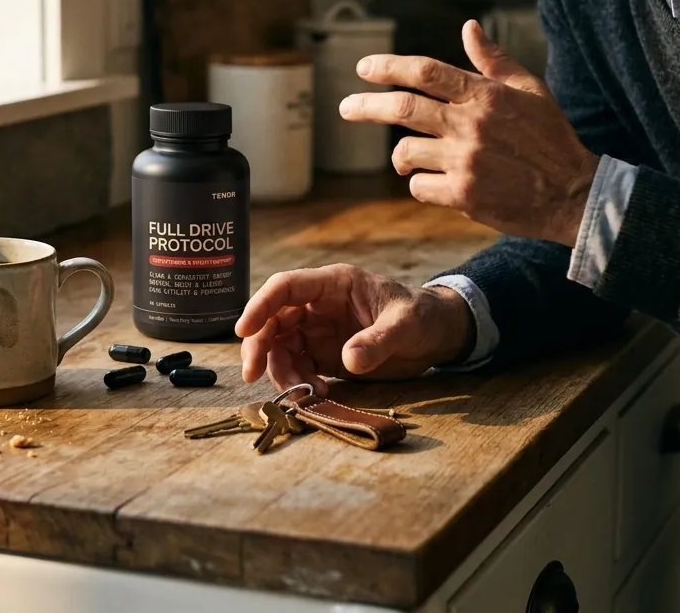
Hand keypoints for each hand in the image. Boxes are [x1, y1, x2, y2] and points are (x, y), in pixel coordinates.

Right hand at [234, 264, 473, 392]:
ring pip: (280, 347)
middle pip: (273, 319)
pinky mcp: (323, 354)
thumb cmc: (422, 317)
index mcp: (334, 284)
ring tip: (303, 394)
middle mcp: (319, 305)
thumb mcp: (405, 325)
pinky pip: (297, 367)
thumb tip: (350, 360)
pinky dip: (298, 383)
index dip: (260, 305)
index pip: (286, 287)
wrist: (436, 335)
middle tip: (252, 375)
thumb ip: (378, 340)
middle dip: (259, 345)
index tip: (243, 330)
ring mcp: (318, 330)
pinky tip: (315, 395)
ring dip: (280, 371)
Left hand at [339, 19, 598, 246]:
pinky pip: (419, 187)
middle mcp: (471, 124)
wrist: (574, 193)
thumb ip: (493, 60)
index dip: (389, 67)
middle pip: (403, 108)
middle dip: (366, 105)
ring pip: (406, 152)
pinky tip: (435, 184)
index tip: (363, 68)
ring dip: (400, 156)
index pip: (426, 72)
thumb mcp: (530, 89)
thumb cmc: (551, 138)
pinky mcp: (463, 195)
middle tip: (345, 107)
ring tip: (406, 159)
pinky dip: (420, 184)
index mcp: (485, 95)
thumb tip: (469, 27)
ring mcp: (465, 161)